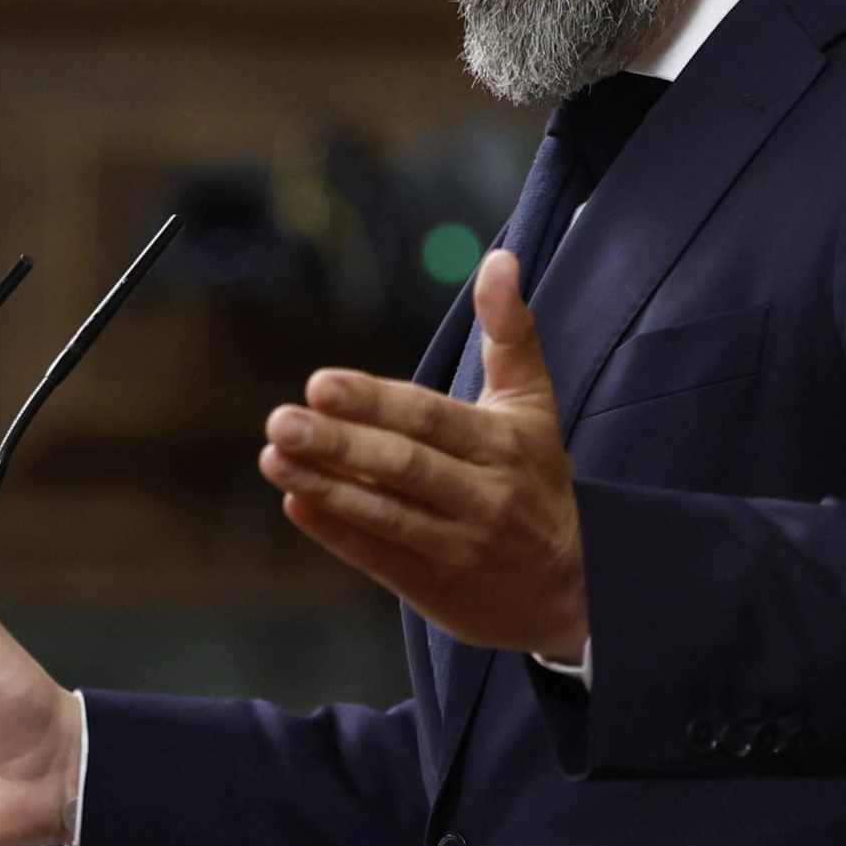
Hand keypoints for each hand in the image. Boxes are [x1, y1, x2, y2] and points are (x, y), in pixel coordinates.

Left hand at [258, 248, 586, 656]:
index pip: (431, 419)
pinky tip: (295, 501)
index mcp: (503, 445)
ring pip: (385, 515)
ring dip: (325, 486)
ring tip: (273, 456)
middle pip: (403, 467)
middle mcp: (483, 497)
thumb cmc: (539, 478)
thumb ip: (511, 332)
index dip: (375, 402)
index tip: (321, 383)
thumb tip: (500, 259)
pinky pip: (378, 557)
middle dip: (339, 443)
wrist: (572, 586)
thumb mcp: (534, 404)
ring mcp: (458, 546)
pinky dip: (335, 532)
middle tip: (281, 419)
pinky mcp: (434, 586)